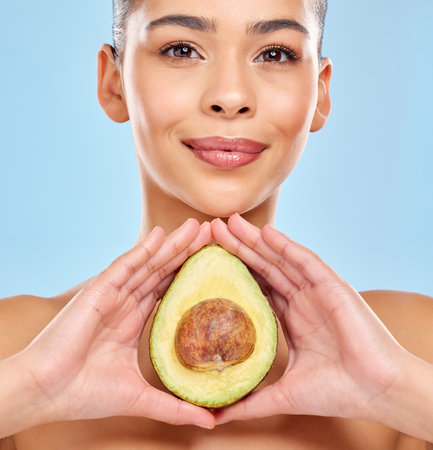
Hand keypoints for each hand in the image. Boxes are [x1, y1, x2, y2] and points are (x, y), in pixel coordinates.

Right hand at [14, 219, 214, 429]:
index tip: (217, 264)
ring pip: (150, 263)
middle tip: (213, 233)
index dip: (192, 275)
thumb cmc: (86, 394)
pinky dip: (142, 250)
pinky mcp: (98, 292)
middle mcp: (127, 303)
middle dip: (189, 252)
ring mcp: (113, 295)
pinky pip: (125, 266)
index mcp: (136, 321)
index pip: (170, 290)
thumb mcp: (141, 397)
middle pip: (164, 271)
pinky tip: (160, 235)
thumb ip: (175, 406)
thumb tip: (211, 421)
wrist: (46, 393)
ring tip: (197, 227)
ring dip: (173, 244)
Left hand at [211, 214, 406, 423]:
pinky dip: (286, 246)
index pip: (255, 286)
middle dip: (237, 247)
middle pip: (262, 266)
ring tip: (229, 223)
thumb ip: (251, 402)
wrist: (377, 392)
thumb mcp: (283, 394)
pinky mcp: (333, 286)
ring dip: (255, 240)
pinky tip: (265, 233)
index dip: (232, 271)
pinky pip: (306, 261)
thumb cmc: (337, 392)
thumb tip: (216, 417)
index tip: (207, 259)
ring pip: (279, 259)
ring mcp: (316, 290)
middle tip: (212, 229)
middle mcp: (300, 299)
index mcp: (290, 317)